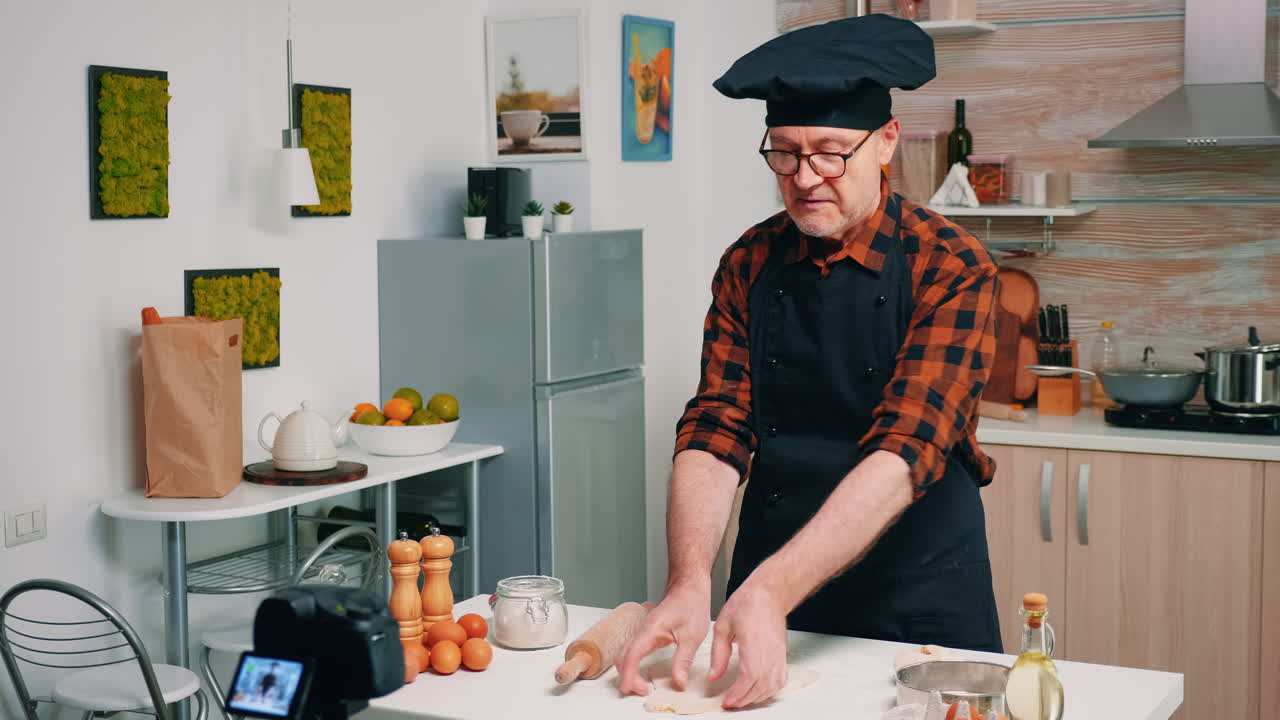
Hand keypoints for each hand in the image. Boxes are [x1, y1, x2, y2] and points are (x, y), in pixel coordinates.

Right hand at [616, 583, 710, 695]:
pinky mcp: (646, 633)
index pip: (631, 656)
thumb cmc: (691, 604)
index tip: (632, 689)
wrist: (689, 587)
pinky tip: (642, 673)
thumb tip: (678, 682)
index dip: (630, 675)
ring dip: (628, 671)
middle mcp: (642, 630)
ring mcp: (642, 631)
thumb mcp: (692, 636)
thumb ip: (683, 660)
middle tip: (643, 691)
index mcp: (650, 630)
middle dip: (628, 677)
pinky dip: (632, 664)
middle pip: (622, 657)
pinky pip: (631, 650)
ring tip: (642, 686)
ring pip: (624, 654)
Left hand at [709, 575, 789, 709]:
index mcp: (753, 647)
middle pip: (760, 688)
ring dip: (756, 698)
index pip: (748, 680)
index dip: (737, 695)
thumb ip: (718, 654)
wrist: (770, 593)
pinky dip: (769, 691)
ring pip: (771, 688)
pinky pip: (780, 681)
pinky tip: (758, 691)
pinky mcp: (782, 656)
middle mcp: (769, 655)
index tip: (726, 702)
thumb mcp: (723, 626)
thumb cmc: (749, 603)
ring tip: (741, 699)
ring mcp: (778, 656)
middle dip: (744, 701)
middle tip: (730, 704)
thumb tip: (714, 675)